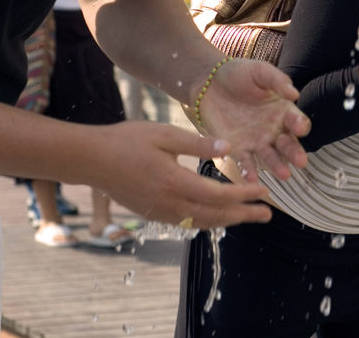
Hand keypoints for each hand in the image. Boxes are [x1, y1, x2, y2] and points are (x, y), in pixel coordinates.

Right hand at [90, 122, 272, 227]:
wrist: (89, 159)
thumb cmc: (126, 141)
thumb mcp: (165, 135)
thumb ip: (198, 144)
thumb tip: (230, 147)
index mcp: (175, 182)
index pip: (219, 195)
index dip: (245, 195)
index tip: (265, 192)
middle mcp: (169, 203)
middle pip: (215, 215)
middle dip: (245, 215)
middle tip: (269, 214)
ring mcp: (159, 212)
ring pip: (201, 222)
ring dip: (228, 220)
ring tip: (249, 216)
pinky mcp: (152, 213)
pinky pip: (187, 222)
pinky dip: (208, 220)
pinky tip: (218, 215)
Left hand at [194, 58, 310, 180]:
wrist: (207, 82)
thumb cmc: (237, 73)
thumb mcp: (260, 71)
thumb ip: (277, 80)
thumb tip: (294, 94)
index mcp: (282, 110)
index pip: (297, 121)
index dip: (300, 125)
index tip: (299, 128)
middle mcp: (273, 129)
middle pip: (288, 144)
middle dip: (295, 152)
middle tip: (301, 162)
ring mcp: (256, 141)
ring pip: (270, 157)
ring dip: (277, 166)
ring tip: (284, 174)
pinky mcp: (237, 148)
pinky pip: (245, 162)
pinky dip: (249, 171)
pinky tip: (251, 178)